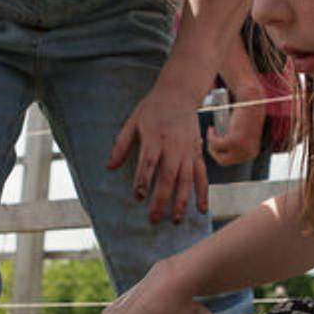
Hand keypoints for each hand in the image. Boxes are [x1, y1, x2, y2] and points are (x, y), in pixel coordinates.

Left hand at [107, 85, 207, 222]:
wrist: (179, 94)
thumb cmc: (152, 109)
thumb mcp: (132, 121)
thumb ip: (121, 145)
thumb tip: (110, 167)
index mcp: (154, 137)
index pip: (148, 162)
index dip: (143, 180)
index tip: (138, 196)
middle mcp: (173, 146)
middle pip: (168, 176)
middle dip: (161, 199)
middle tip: (154, 218)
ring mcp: (187, 151)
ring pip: (186, 179)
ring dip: (181, 201)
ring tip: (175, 219)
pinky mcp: (197, 153)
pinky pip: (201, 176)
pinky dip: (203, 193)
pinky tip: (201, 209)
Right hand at [204, 95, 265, 166]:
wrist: (251, 102)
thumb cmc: (248, 114)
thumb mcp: (243, 132)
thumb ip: (235, 142)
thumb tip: (220, 148)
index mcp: (252, 153)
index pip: (232, 161)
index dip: (221, 153)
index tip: (215, 145)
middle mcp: (248, 154)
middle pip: (223, 161)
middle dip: (213, 152)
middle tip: (210, 141)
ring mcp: (241, 149)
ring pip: (217, 153)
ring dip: (210, 143)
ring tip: (211, 131)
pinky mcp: (233, 141)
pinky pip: (215, 144)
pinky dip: (210, 136)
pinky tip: (211, 128)